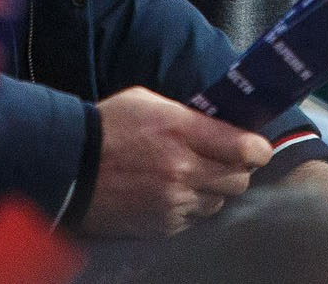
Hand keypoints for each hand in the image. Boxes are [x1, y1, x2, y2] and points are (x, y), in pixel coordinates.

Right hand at [82, 87, 272, 237]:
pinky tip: (172, 192)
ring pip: (219, 202)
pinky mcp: (160, 225)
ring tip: (193, 176)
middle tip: (226, 160)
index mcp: (182, 132)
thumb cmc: (109, 126)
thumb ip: (190, 115)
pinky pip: (194, 219)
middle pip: (239, 180)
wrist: (69, 166)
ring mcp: (172, 202)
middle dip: (237, 169)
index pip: (245, 148)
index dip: (258, 149)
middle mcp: (182, 171)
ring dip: (214, 190)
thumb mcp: (149, 102)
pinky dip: (191, 207)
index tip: (257, 148)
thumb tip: (222, 126)